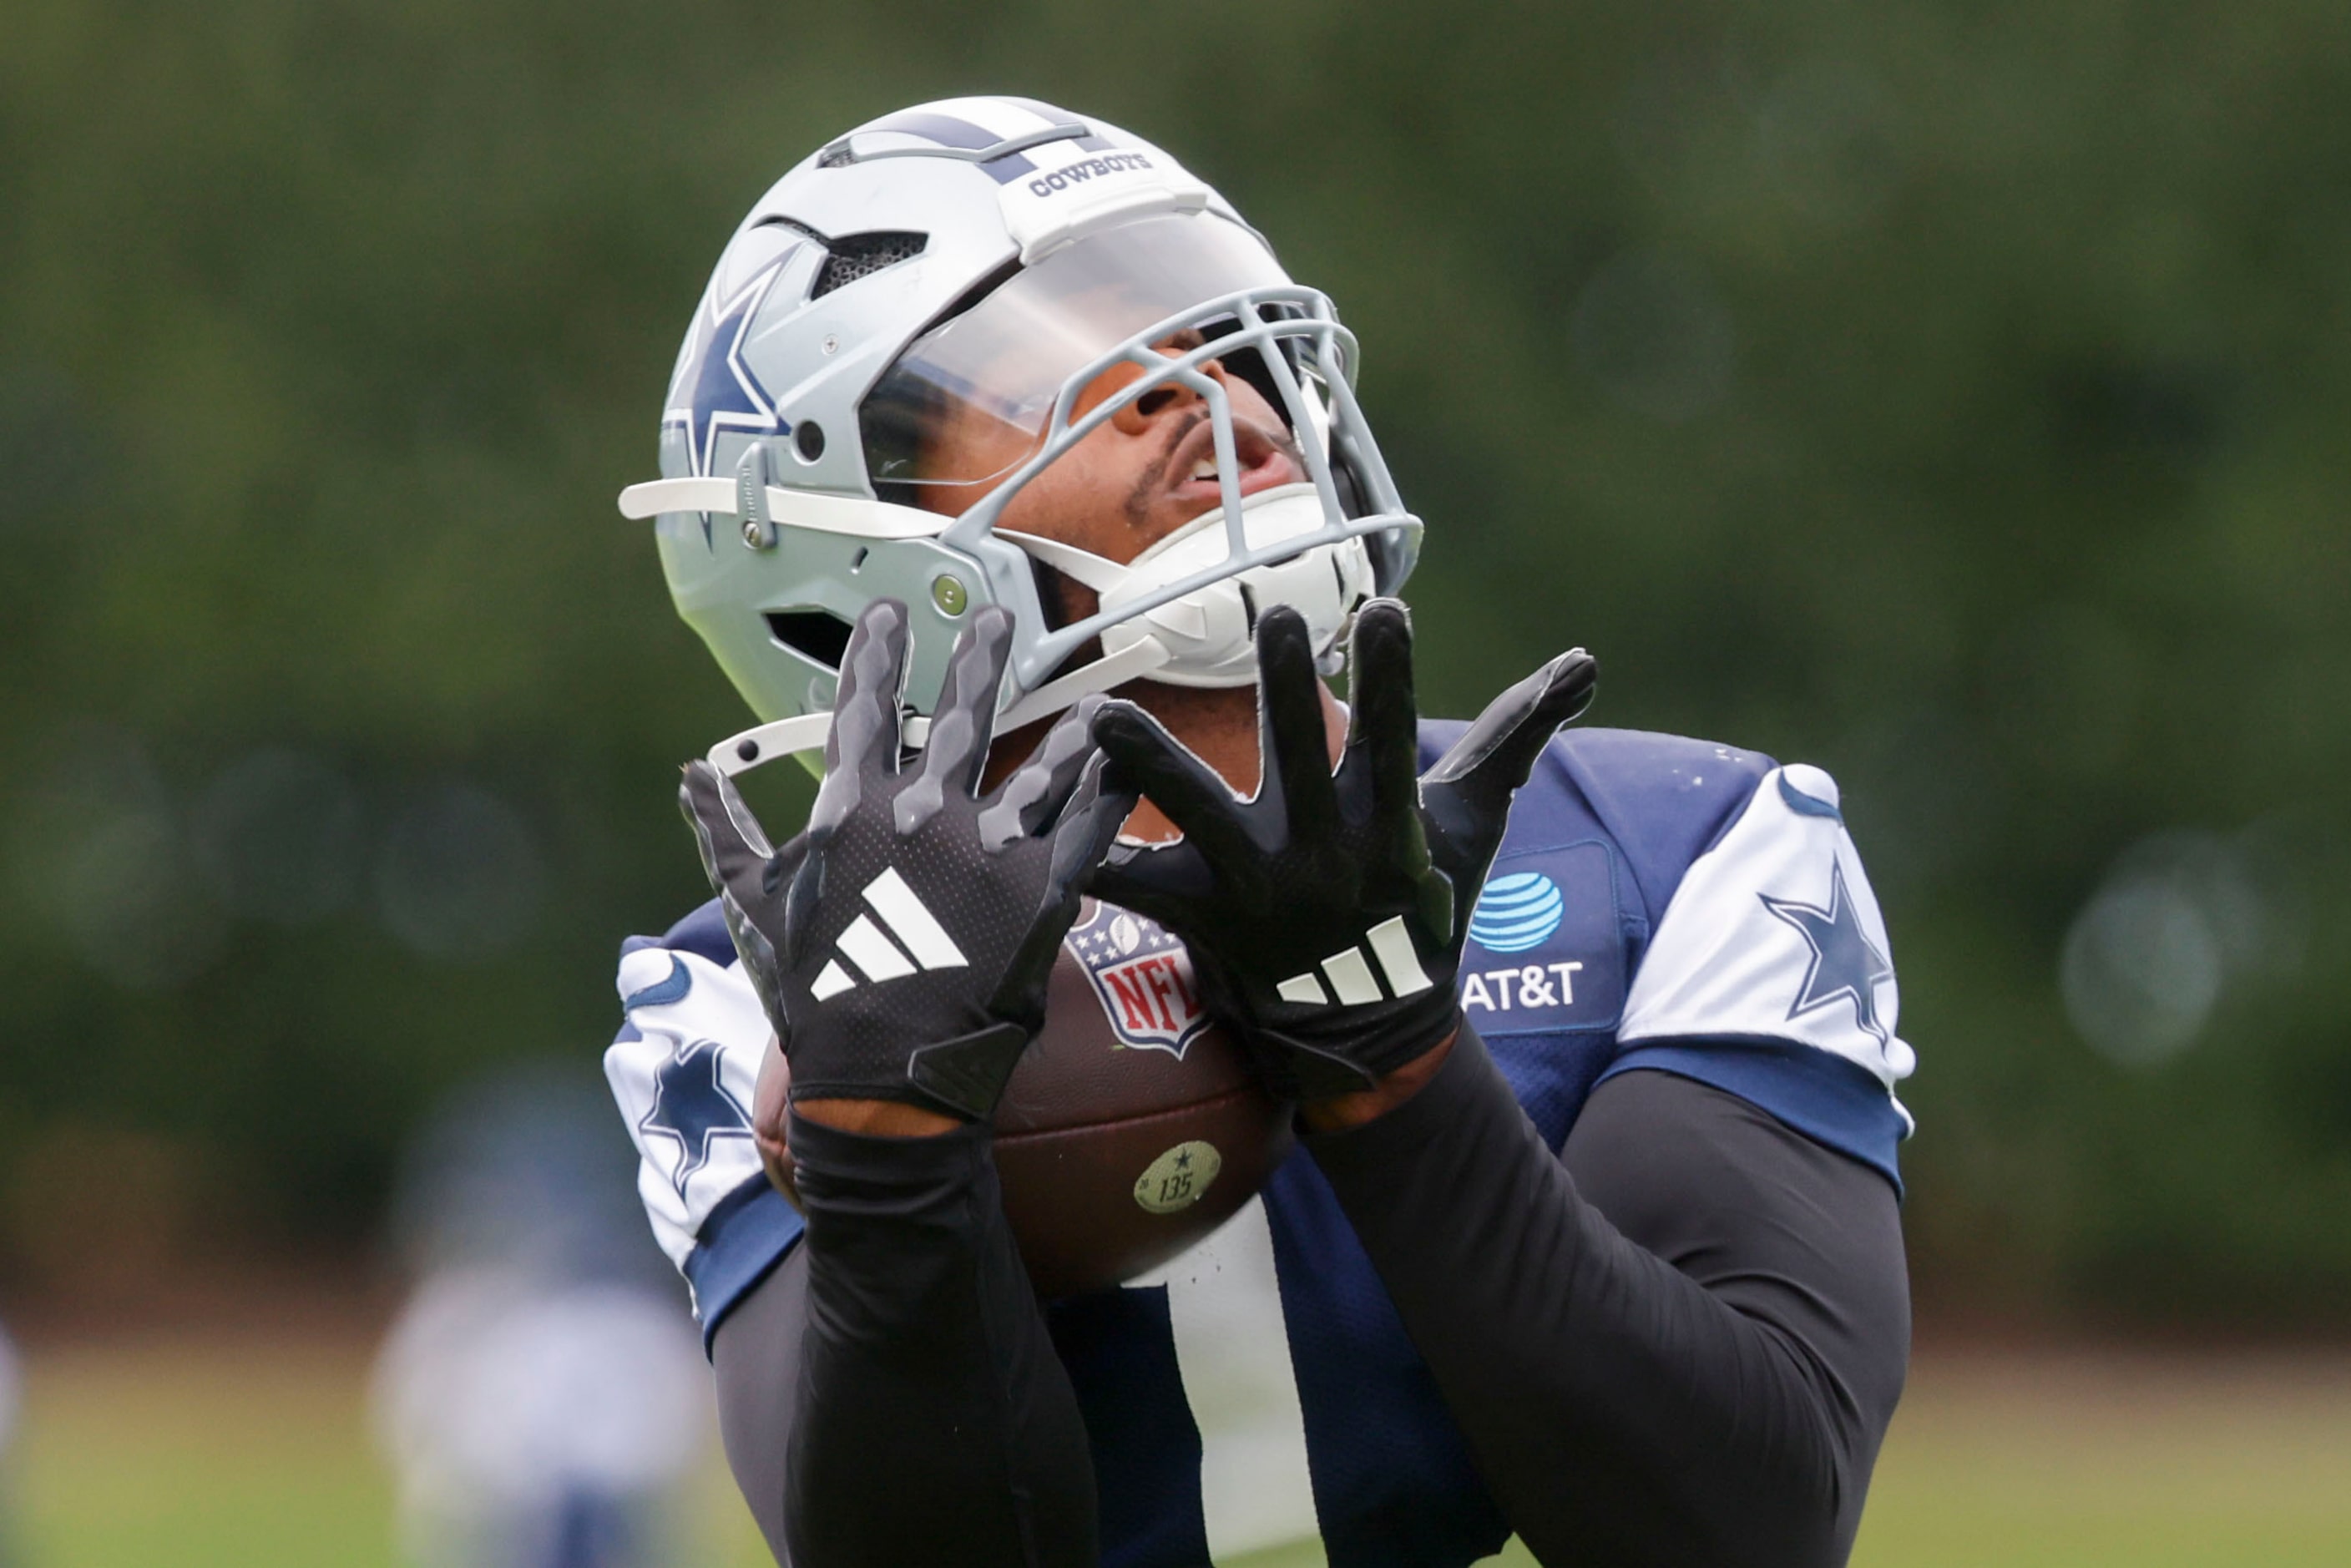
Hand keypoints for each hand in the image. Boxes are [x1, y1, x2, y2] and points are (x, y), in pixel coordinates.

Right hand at [681, 599, 1134, 1120]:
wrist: (883, 1080)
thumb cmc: (814, 998)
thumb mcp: (757, 911)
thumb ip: (728, 835)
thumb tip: (691, 776)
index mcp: (855, 811)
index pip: (863, 711)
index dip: (873, 656)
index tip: (887, 614)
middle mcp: (925, 814)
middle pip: (959, 716)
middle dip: (976, 659)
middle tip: (993, 619)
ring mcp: (990, 850)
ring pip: (1038, 766)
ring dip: (1066, 728)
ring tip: (1093, 699)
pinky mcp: (1044, 892)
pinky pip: (1087, 828)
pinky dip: (1109, 793)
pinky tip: (1127, 766)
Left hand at [1088, 600, 1594, 1099]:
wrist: (1372, 1031)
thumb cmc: (1422, 905)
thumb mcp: (1474, 821)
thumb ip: (1519, 733)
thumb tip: (1589, 661)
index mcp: (1389, 823)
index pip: (1396, 738)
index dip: (1395, 678)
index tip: (1388, 609)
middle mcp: (1325, 853)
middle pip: (1307, 763)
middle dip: (1295, 692)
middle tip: (1280, 617)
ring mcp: (1259, 889)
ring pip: (1199, 819)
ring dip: (1149, 767)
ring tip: (1103, 714)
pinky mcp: (1204, 920)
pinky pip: (1140, 889)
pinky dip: (1093, 863)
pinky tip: (1044, 827)